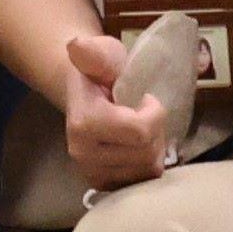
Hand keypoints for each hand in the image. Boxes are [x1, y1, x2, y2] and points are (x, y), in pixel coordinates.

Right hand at [52, 22, 174, 192]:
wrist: (82, 94)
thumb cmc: (98, 71)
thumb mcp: (100, 54)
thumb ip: (93, 52)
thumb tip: (77, 46)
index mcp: (84, 123)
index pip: (140, 132)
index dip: (154, 113)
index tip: (146, 98)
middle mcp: (83, 154)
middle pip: (146, 152)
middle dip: (156, 130)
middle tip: (144, 113)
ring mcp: (92, 174)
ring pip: (148, 169)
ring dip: (154, 147)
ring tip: (141, 129)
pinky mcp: (102, 186)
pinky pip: (143, 182)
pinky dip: (148, 163)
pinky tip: (139, 147)